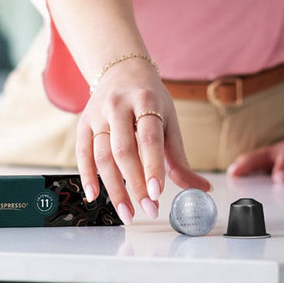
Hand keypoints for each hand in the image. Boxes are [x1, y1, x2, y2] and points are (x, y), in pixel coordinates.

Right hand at [76, 61, 210, 222]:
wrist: (122, 70)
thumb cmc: (149, 99)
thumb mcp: (169, 119)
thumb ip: (179, 158)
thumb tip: (201, 189)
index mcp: (146, 101)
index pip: (149, 137)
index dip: (152, 165)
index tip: (157, 192)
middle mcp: (119, 106)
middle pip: (123, 150)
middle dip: (135, 184)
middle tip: (148, 209)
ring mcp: (98, 114)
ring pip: (102, 155)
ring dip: (114, 188)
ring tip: (128, 212)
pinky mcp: (83, 123)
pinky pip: (82, 152)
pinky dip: (87, 176)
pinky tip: (95, 196)